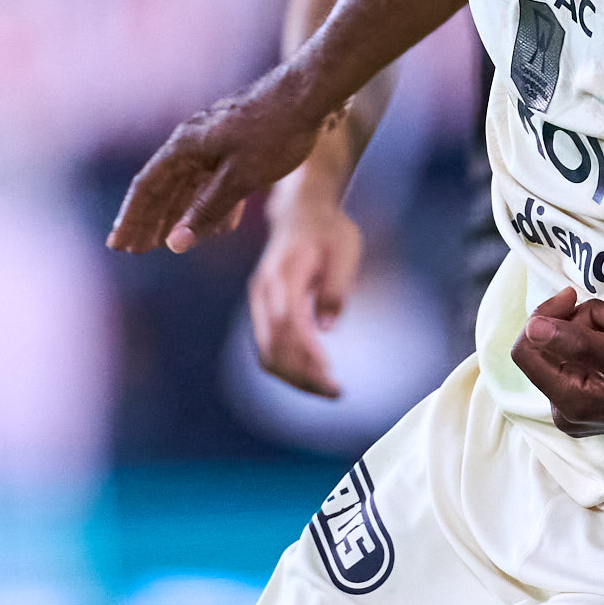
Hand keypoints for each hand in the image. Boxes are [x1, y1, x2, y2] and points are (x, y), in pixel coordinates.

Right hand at [107, 79, 333, 255]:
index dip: (132, 218)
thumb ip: (206, 210)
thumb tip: (174, 244)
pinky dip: (211, 205)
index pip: (147, 187)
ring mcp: (214, 142)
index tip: (119, 245)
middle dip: (148, 221)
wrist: (311, 93)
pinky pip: (214, 180)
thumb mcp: (240, 177)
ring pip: (189, 186)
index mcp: (185, 145)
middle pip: (163, 187)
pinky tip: (218, 229)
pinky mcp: (236, 145)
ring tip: (166, 243)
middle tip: (133, 250)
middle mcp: (193, 141)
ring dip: (177, 215)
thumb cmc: (276, 132)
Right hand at [246, 187, 364, 400]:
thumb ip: (335, 288)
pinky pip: (267, 346)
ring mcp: (258, 300)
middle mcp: (264, 290)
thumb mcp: (344, 251)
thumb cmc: (329, 231)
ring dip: (294, 377)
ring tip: (327, 389)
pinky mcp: (261, 308)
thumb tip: (326, 328)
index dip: (307, 354)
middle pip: (272, 346)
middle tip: (336, 392)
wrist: (301, 212)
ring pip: (266, 352)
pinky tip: (313, 374)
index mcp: (284, 274)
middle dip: (302, 375)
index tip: (331, 375)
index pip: (288, 324)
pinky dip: (287, 366)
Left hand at [510, 288, 603, 435]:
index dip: (543, 315)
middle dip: (575, 322)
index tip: (572, 295)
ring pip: (561, 347)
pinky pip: (575, 357)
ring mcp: (575, 406)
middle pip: (545, 346)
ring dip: (590, 327)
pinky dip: (594, 341)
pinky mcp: (585, 399)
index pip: (526, 349)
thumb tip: (532, 326)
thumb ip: (577, 340)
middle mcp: (565, 411)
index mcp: (570, 402)